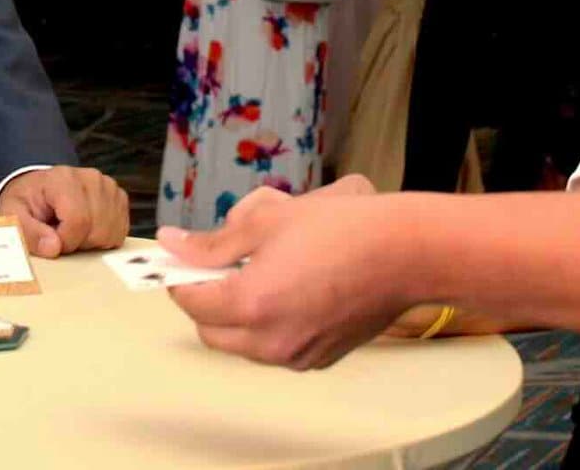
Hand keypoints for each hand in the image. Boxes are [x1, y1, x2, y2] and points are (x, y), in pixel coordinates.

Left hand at [0, 166, 129, 257]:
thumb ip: (28, 232)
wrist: (39, 187)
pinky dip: (104, 238)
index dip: (65, 242)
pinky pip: (120, 232)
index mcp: (62, 179)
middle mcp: (90, 179)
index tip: (51, 241)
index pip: (78, 221)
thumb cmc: (27, 202)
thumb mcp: (13, 216)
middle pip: (97, 229)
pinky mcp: (119, 198)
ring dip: (91, 242)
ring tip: (72, 230)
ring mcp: (108, 187)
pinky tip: (87, 230)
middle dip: (77, 243)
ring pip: (111, 233)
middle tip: (59, 234)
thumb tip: (53, 248)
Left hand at [158, 177, 414, 369]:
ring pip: (243, 344)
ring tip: (258, 274)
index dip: (180, 276)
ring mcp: (297, 355)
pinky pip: (277, 348)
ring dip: (237, 315)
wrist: (405, 252)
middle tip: (218, 266)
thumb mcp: (267, 221)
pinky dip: (269, 326)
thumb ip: (214, 241)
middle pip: (211, 331)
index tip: (181, 257)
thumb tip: (173, 244)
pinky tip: (290, 289)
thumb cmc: (342, 229)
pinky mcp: (321, 358)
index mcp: (251, 304)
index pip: (191, 300)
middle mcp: (270, 341)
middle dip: (206, 300)